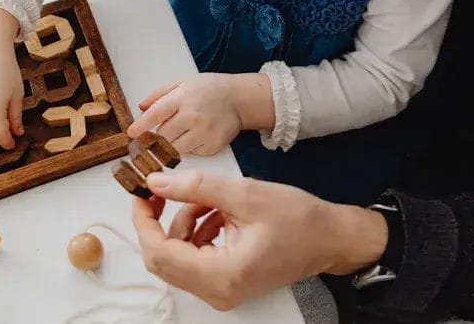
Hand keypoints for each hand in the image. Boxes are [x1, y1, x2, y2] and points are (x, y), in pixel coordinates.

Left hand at [128, 73, 273, 155]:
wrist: (238, 100)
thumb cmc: (209, 89)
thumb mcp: (183, 82)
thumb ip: (159, 94)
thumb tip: (140, 108)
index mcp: (183, 97)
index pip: (156, 114)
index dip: (141, 126)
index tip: (131, 134)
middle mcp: (193, 116)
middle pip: (163, 136)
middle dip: (156, 137)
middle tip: (155, 136)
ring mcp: (204, 133)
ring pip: (175, 149)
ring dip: (170, 145)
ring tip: (178, 134)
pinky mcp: (212, 147)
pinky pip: (191, 154)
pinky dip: (188, 148)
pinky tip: (194, 137)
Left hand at [132, 170, 388, 310]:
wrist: (332, 238)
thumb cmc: (299, 220)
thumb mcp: (244, 194)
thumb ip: (195, 187)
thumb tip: (156, 183)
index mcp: (221, 275)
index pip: (160, 253)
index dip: (143, 221)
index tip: (141, 192)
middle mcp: (217, 291)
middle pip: (165, 258)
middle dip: (160, 220)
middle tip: (163, 188)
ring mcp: (222, 289)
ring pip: (179, 254)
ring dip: (183, 221)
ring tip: (208, 197)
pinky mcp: (227, 281)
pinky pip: (195, 256)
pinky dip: (197, 230)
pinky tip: (217, 210)